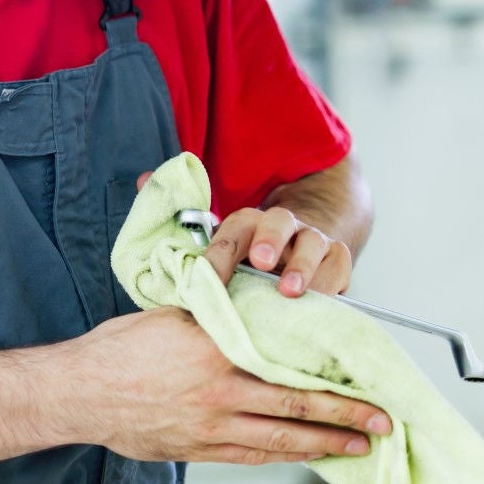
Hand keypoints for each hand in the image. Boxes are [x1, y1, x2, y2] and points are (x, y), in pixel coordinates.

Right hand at [68, 307, 389, 464]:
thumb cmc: (117, 351)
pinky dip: (285, 454)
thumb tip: (241, 289)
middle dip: (345, 415)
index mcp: (217, 351)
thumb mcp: (169, 314)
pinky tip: (305, 454)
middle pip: (297, 404)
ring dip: (325, 442)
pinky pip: (253, 454)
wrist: (79, 392)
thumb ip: (212, 309)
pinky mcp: (199, 449)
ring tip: (358, 444)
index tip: (360, 374)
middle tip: (380, 419)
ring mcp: (211, 426)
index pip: (287, 363)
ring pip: (282, 437)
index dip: (328, 373)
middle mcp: (220, 392)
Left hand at [134, 172, 353, 297]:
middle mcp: (282, 225)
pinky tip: (322, 305)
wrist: (303, 244)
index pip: (231, 230)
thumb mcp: (219, 237)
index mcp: (247, 221)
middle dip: (268, 240)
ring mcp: (314, 241)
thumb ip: (181, 215)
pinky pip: (340, 268)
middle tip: (260, 263)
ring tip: (291, 291)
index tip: (209, 276)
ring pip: (314, 244)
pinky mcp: (339, 262)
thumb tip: (143, 179)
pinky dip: (333, 284)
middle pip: (277, 222)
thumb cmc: (251, 250)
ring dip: (304, 267)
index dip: (220, 252)